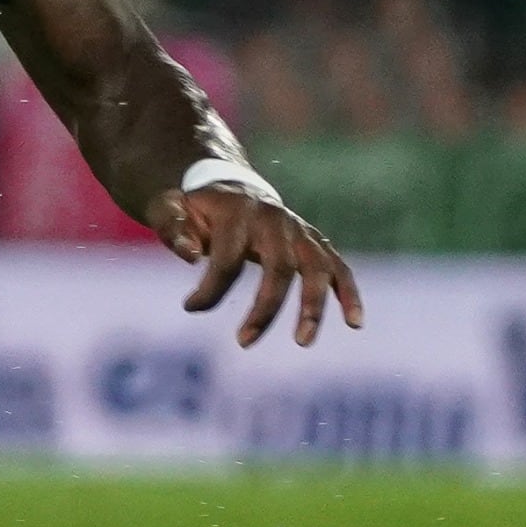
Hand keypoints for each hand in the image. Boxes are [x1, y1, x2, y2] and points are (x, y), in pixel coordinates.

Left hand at [156, 183, 363, 347]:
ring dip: (314, 306)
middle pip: (280, 267)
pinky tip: (355, 322)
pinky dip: (349, 293)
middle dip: (265, 308)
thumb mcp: (170, 207)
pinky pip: (338, 268)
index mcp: (237, 213)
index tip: (190, 307)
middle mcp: (275, 221)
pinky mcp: (315, 244)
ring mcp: (299, 231)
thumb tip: (191, 257)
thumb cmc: (194, 206)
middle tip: (243, 342)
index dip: (210, 289)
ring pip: (317, 269)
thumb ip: (174, 228)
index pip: (227, 258)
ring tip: (303, 342)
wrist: (228, 184)